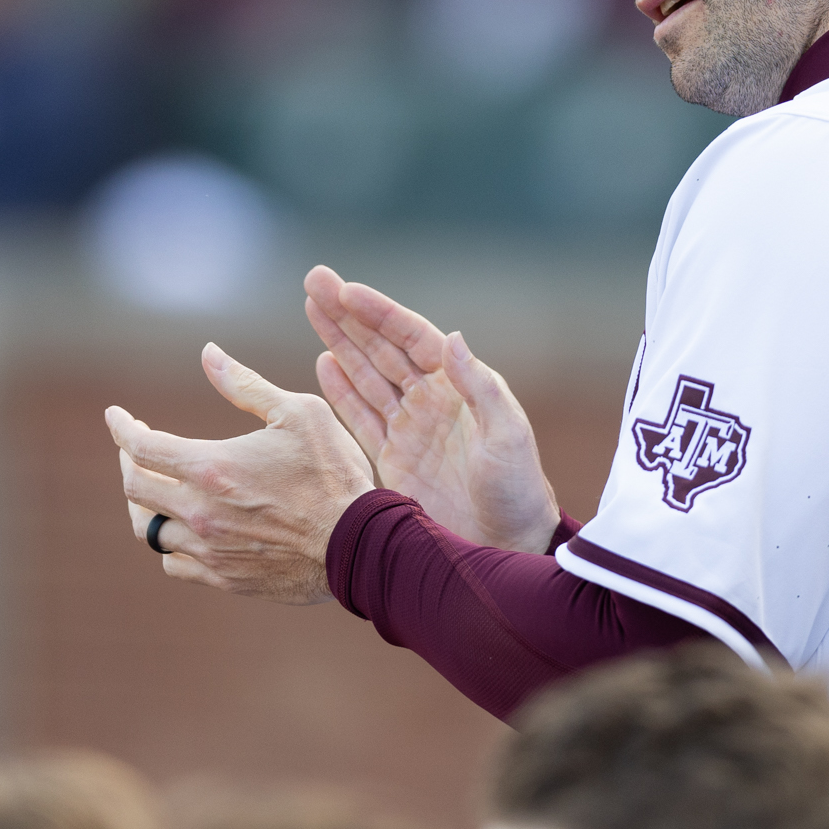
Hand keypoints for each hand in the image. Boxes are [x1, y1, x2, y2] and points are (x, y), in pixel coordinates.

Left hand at [107, 342, 376, 604]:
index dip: (121, 428)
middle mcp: (200, 512)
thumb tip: (207, 353)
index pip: (141, 447)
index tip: (116, 416)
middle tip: (134, 449)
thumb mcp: (299, 412)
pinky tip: (181, 530)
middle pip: (135, 488)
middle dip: (127, 462)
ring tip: (155, 489)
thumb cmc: (334, 473)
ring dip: (145, 505)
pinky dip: (169, 544)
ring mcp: (210, 549)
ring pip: (149, 531)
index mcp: (211, 467)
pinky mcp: (225, 578)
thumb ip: (245, 384)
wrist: (360, 546)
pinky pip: (174, 564)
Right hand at [303, 265, 558, 553]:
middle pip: (381, 346)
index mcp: (458, 387)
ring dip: (338, 341)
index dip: (378, 312)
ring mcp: (409, 427)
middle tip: (315, 281)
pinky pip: (360, 416)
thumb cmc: (516, 491)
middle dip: (348, 314)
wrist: (505, 547)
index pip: (411, 337)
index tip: (346, 289)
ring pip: (365, 373)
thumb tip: (452, 337)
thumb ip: (479, 387)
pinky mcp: (392, 459)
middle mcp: (430, 399)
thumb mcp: (506, 436)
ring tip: (312, 307)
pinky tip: (323, 361)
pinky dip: (340, 389)